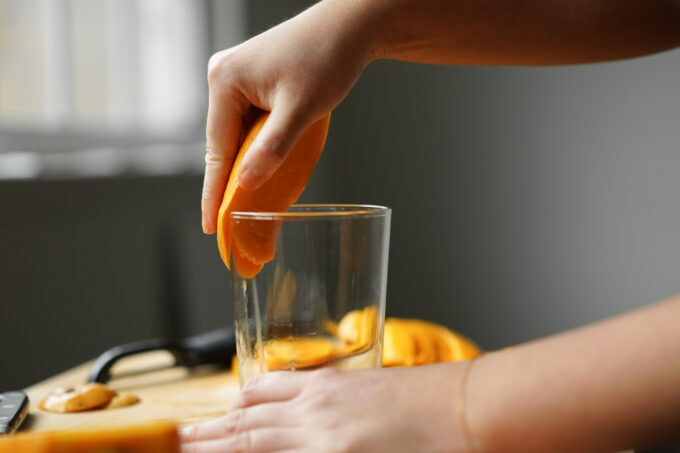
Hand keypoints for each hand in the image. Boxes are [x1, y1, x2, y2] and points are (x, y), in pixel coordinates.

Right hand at [179, 364, 469, 452]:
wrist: (476, 413)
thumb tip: (287, 447)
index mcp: (324, 450)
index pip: (247, 449)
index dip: (211, 451)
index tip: (185, 451)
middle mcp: (317, 416)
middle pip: (246, 424)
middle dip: (209, 436)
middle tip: (181, 441)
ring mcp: (331, 392)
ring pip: (263, 396)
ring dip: (232, 410)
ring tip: (212, 421)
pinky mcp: (349, 379)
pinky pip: (292, 380)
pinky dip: (265, 388)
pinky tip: (262, 394)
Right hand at [201, 0, 375, 233]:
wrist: (349, 28)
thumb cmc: (327, 59)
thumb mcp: (301, 109)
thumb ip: (272, 148)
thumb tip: (244, 183)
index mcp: (225, 81)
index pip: (216, 150)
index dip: (214, 192)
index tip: (210, 225)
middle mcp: (223, 77)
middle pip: (223, 143)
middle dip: (229, 181)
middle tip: (231, 221)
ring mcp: (237, 78)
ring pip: (237, 135)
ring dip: (245, 164)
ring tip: (246, 200)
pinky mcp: (253, 81)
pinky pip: (248, 123)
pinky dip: (256, 146)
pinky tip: (264, 166)